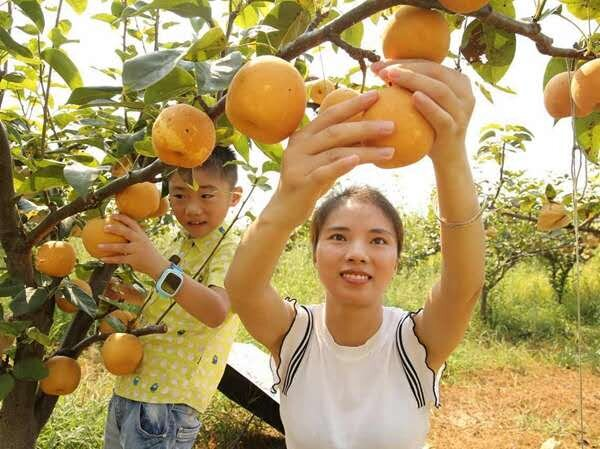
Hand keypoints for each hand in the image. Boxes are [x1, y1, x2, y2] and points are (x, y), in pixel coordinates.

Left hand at [98, 214, 169, 278]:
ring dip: (109, 246)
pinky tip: (102, 259)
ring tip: (98, 246)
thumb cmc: (147, 252)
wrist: (157, 265)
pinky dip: (110, 259)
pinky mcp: (134, 260)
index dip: (121, 217)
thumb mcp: (143, 241)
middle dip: (115, 228)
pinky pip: (120, 259)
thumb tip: (118, 230)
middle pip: (126, 232)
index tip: (111, 215)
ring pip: (121, 247)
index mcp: (141, 234)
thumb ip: (133, 236)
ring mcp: (137, 250)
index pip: (131, 222)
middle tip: (104, 226)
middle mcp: (139, 240)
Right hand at [270, 90, 395, 226]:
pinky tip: (357, 161)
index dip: (353, 104)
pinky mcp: (301, 183)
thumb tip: (371, 131)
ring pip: (335, 152)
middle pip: (335, 131)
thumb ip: (339, 146)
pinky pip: (324, 172)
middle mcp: (298, 146)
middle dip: (365, 126)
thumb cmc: (309, 183)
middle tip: (391, 125)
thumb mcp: (323, 161)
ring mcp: (298, 164)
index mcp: (303, 135)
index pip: (330, 114)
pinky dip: (341, 165)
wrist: (285, 210)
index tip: (376, 95)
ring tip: (389, 151)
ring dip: (365, 151)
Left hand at [372, 59, 474, 166]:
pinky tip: (413, 98)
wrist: (447, 158)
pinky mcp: (455, 130)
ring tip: (392, 77)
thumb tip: (379, 70)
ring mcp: (462, 112)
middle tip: (383, 70)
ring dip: (415, 81)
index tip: (378, 65)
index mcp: (457, 81)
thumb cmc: (428, 127)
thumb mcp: (422, 104)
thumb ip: (410, 87)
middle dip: (407, 68)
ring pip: (440, 90)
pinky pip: (442, 117)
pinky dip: (428, 106)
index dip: (404, 61)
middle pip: (435, 72)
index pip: (429, 64)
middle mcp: (464, 93)